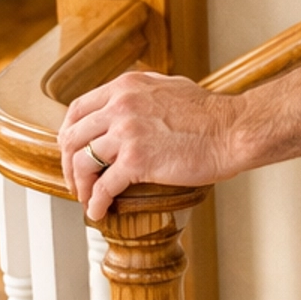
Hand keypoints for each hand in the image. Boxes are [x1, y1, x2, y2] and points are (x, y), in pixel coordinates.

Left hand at [59, 71, 243, 220]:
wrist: (232, 131)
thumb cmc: (209, 114)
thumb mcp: (167, 87)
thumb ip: (140, 93)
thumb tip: (124, 103)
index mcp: (124, 87)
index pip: (77, 109)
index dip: (68, 135)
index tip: (72, 152)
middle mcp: (120, 105)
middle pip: (73, 137)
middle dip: (68, 164)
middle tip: (76, 181)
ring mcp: (127, 132)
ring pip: (82, 162)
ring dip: (80, 186)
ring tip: (87, 199)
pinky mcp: (137, 160)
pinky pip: (104, 186)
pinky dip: (96, 203)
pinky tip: (99, 212)